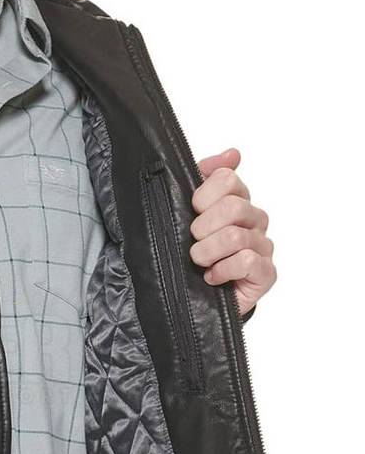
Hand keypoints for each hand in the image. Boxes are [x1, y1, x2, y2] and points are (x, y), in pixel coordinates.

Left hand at [189, 147, 275, 314]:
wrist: (194, 300)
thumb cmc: (192, 256)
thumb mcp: (186, 214)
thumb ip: (203, 179)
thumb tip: (233, 153)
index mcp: (237, 201)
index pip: (227, 179)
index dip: (202, 196)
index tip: (192, 211)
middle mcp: (254, 220)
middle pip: (232, 207)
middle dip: (202, 228)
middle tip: (193, 242)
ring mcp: (263, 247)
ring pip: (235, 236)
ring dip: (206, 252)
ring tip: (199, 263)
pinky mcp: (266, 273)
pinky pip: (247, 261)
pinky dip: (222, 270)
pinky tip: (212, 277)